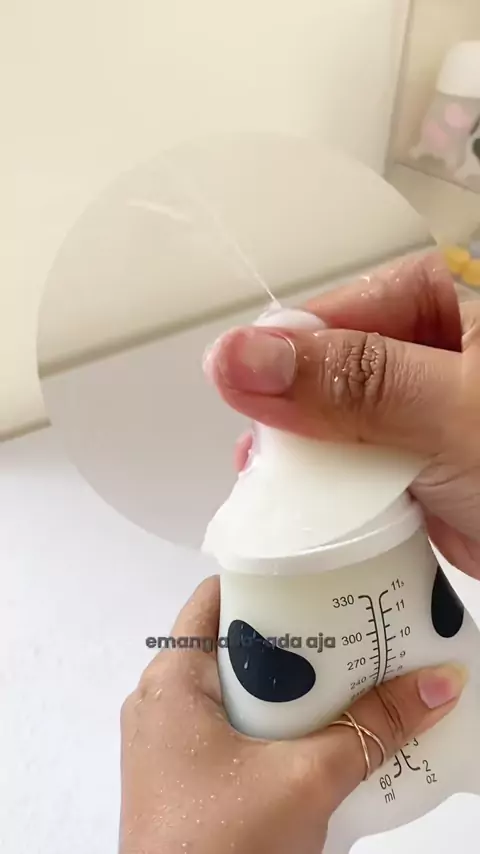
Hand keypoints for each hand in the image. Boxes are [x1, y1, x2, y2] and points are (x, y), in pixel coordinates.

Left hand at [120, 577, 465, 853]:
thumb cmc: (226, 840)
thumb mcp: (308, 778)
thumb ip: (374, 727)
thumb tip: (440, 683)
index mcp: (171, 678)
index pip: (217, 598)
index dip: (269, 583)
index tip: (322, 581)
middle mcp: (161, 700)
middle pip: (232, 645)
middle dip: (293, 639)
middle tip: (351, 630)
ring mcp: (167, 743)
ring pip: (235, 692)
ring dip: (288, 688)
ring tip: (348, 677)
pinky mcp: (181, 779)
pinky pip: (230, 731)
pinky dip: (273, 725)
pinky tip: (321, 734)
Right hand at [204, 251, 479, 577]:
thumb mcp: (452, 410)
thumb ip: (353, 382)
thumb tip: (238, 355)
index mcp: (438, 300)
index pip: (330, 314)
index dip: (282, 358)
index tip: (250, 410)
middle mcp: (420, 347)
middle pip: (319, 369)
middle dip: (286, 416)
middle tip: (255, 461)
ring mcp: (412, 407)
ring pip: (327, 420)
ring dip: (300, 457)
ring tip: (269, 488)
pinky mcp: (410, 460)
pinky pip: (349, 464)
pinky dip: (327, 489)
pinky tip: (303, 508)